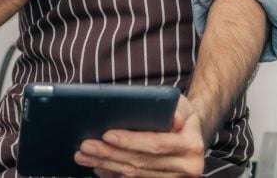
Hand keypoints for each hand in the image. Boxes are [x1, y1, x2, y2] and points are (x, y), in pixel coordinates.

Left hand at [74, 94, 204, 176]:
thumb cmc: (180, 114)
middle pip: (141, 162)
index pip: (156, 144)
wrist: (192, 134)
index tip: (106, 135)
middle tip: (85, 146)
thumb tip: (172, 118)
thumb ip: (175, 109)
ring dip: (107, 165)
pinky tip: (99, 166)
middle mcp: (188, 167)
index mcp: (192, 145)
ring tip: (85, 156)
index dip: (130, 141)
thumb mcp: (180, 105)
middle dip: (109, 154)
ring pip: (135, 175)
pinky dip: (114, 174)